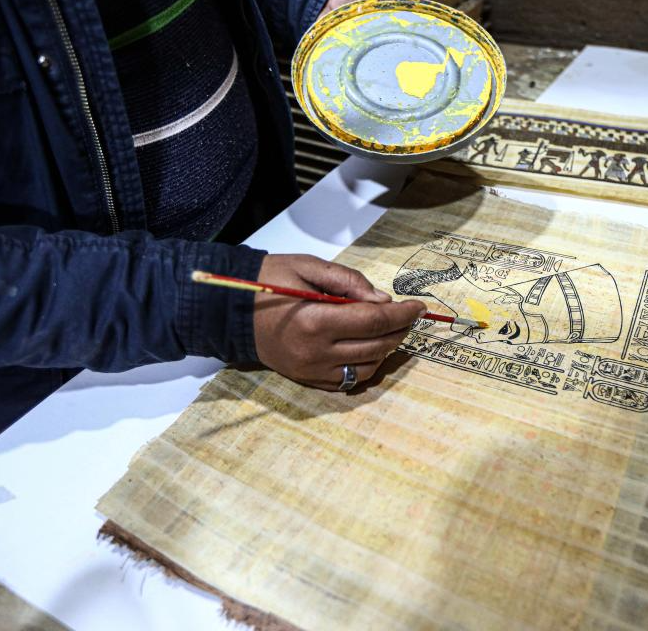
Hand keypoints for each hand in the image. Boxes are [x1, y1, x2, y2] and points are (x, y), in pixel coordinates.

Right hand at [253, 254, 426, 389]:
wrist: (228, 310)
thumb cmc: (267, 281)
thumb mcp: (307, 267)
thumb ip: (348, 281)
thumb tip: (383, 301)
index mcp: (314, 322)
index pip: (373, 321)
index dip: (402, 314)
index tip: (418, 307)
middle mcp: (315, 353)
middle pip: (376, 346)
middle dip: (398, 330)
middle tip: (406, 314)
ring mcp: (311, 371)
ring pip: (368, 367)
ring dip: (385, 349)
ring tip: (387, 328)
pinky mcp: (307, 380)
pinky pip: (349, 380)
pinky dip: (366, 364)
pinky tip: (367, 346)